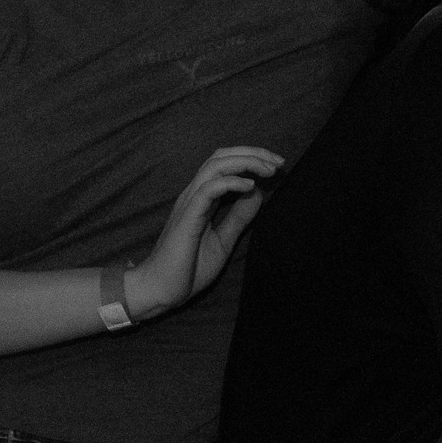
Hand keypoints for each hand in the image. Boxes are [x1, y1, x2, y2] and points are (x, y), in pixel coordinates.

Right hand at [127, 146, 281, 316]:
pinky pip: (209, 189)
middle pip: (221, 157)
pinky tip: (250, 186)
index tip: (276, 167)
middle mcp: (194, 194)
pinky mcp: (188, 216)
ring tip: (269, 170)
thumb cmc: (188, 268)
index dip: (251, 159)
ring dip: (246, 163)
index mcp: (201, 198)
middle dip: (253, 153)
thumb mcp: (223, 240)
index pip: (225, 164)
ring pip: (215, 166)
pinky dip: (231, 182)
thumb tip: (258, 194)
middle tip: (279, 162)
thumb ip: (238, 218)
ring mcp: (189, 203)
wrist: (162, 289)